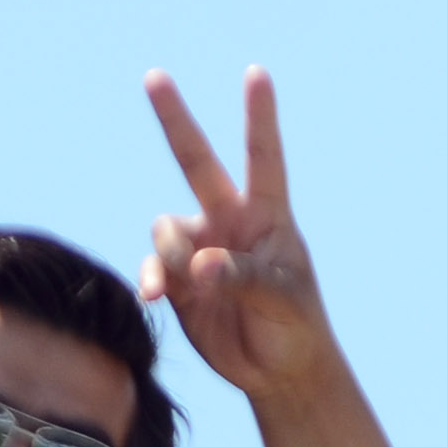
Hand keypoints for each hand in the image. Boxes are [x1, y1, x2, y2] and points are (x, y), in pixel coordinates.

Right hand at [141, 69, 338, 404]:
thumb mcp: (283, 299)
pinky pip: (153, 268)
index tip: (257, 75)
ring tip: (192, 281)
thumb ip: (243, 277)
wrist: (279, 371)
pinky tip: (155, 297)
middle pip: (195, 161)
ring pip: (167, 230)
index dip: (258, 117)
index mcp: (266, 216)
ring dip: (172, 253)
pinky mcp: (178, 281)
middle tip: (154, 76)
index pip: (262, 158)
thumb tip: (200, 265)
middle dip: (174, 119)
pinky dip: (151, 279)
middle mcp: (227, 221)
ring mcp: (199, 248)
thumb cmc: (296, 326)